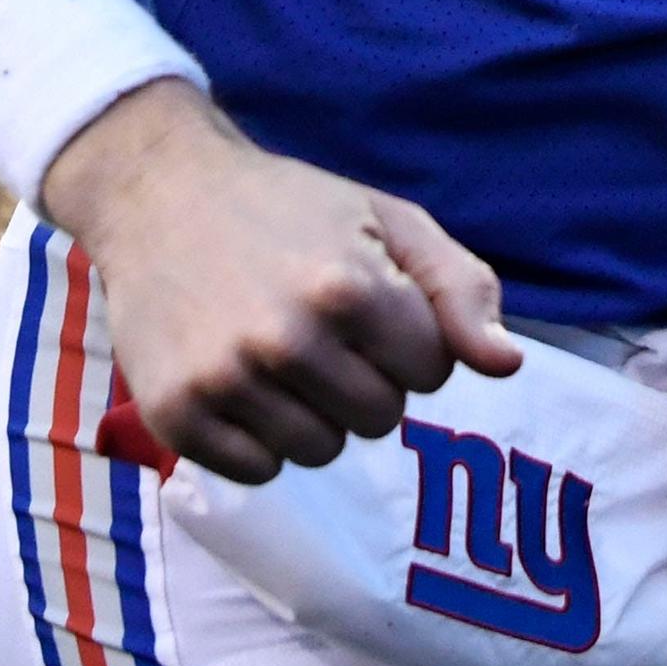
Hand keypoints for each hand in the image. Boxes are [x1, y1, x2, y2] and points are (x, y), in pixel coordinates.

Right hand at [45, 82, 522, 487]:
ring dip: (314, 411)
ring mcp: (223, 381)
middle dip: (366, 377)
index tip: (372, 303)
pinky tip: (241, 379)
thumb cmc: (289, 207)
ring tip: (280, 350)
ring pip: (320, 451)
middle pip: (380, 418)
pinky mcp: (175, 414)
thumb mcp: (389, 220)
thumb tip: (506, 365)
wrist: (159, 193)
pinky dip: (260, 439)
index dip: (410, 338)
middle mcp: (283, 340)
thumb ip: (461, 291)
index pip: (433, 370)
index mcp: (347, 289)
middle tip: (321, 326)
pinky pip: (258, 472)